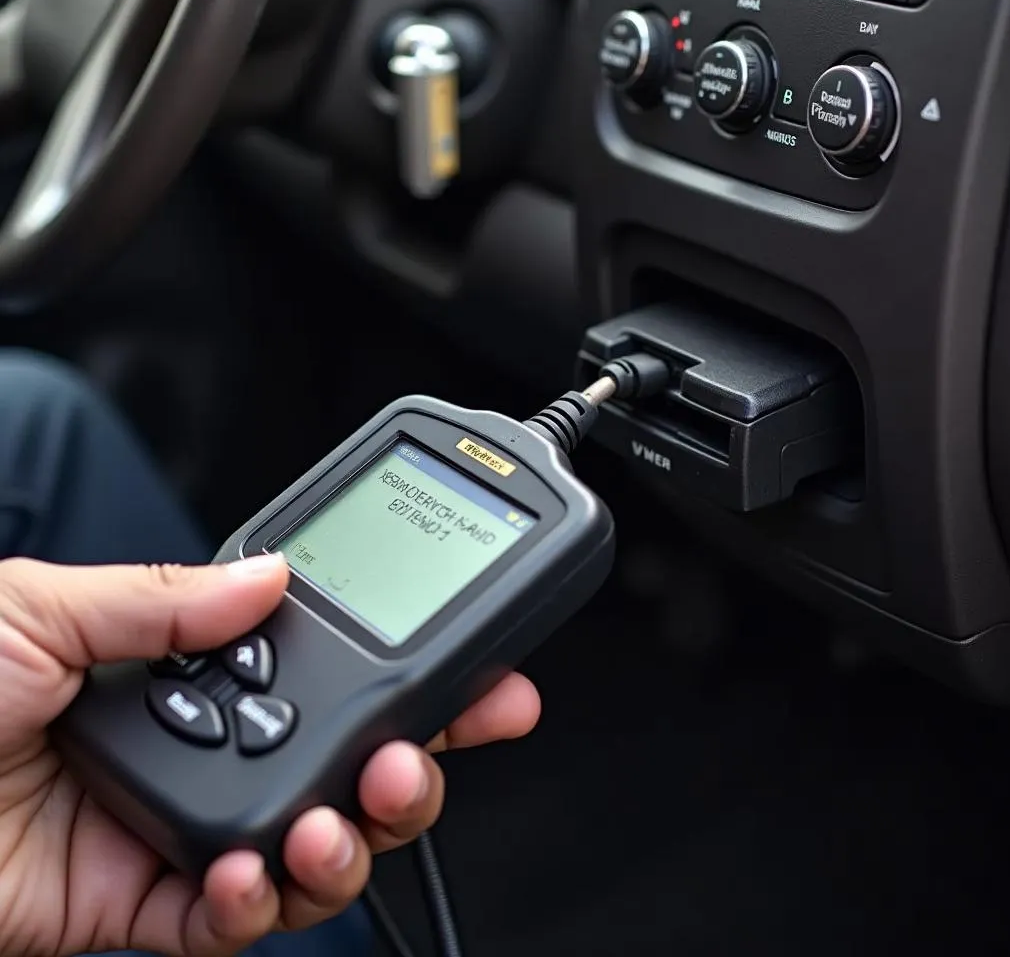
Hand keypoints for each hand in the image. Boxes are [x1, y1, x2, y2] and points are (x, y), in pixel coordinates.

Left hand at [0, 554, 539, 955]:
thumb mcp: (42, 608)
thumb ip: (165, 598)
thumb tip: (272, 577)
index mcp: (191, 666)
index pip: (329, 671)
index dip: (408, 678)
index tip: (475, 677)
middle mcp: (203, 744)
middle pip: (342, 764)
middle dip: (409, 766)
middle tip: (418, 759)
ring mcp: (179, 827)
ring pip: (308, 847)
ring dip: (343, 841)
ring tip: (328, 823)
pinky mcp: (141, 904)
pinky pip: (229, 921)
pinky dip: (256, 907)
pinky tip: (245, 876)